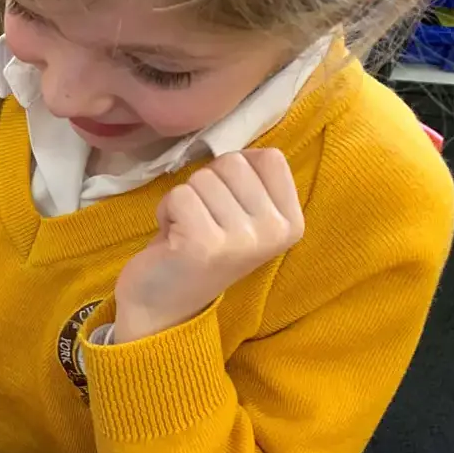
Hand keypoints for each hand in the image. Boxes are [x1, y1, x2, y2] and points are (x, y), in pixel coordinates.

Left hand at [113, 150, 304, 342]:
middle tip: (199, 220)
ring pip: (202, 178)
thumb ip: (252, 183)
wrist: (163, 307)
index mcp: (291, 223)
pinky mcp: (204, 244)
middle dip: (205, 185)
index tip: (224, 204)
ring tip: (185, 231)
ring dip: (183, 200)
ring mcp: (241, 240)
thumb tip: (248, 145)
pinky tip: (171, 239)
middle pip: (233, 163)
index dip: (234, 171)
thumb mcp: (241, 215)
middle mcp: (274, 232)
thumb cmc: (199, 250)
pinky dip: (166, 211)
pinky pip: (179, 195)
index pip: (269, 158)